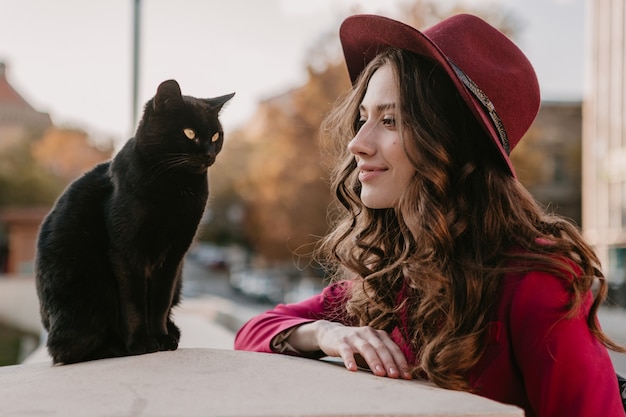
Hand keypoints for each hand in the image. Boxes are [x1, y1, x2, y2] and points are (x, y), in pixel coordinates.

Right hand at [289, 320, 411, 378]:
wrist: (331, 333)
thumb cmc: (356, 346)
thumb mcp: (372, 348)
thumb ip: (383, 357)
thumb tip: (401, 375)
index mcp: (379, 335)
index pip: (393, 348)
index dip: (401, 362)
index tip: (407, 376)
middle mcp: (368, 333)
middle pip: (381, 348)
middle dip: (390, 362)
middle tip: (395, 376)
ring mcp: (354, 336)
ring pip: (366, 348)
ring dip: (374, 361)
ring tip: (380, 373)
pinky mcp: (341, 341)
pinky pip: (346, 351)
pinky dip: (350, 360)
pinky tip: (352, 369)